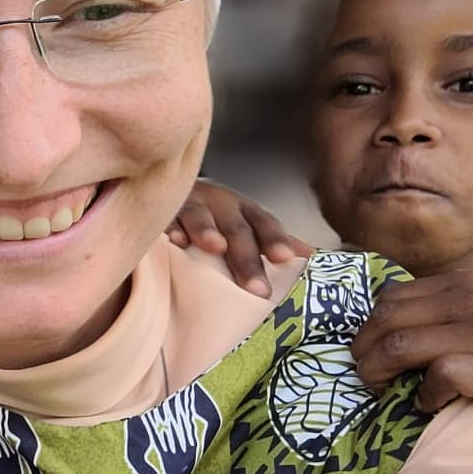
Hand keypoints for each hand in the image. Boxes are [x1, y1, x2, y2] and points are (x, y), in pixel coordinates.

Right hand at [166, 179, 311, 294]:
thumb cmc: (215, 215)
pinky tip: (173, 239)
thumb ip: (272, 239)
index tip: (285, 258)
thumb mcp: (245, 222)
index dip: (274, 239)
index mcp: (243, 209)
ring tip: (216, 247)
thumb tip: (311, 256)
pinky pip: (164, 216)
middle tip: (258, 288)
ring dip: (208, 229)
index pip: (264, 224)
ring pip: (200, 215)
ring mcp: (189, 203)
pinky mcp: (161, 209)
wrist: (172, 185)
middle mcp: (219, 203)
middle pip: (236, 228)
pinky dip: (169, 226)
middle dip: (246, 257)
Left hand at [352, 271, 472, 422]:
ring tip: (379, 391)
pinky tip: (427, 403)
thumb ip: (456, 307)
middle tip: (361, 374)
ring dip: (378, 372)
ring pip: (402, 345)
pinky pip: (438, 376)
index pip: (393, 297)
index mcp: (469, 283)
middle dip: (363, 350)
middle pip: (388, 320)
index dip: (368, 326)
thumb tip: (399, 323)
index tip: (363, 349)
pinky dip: (422, 394)